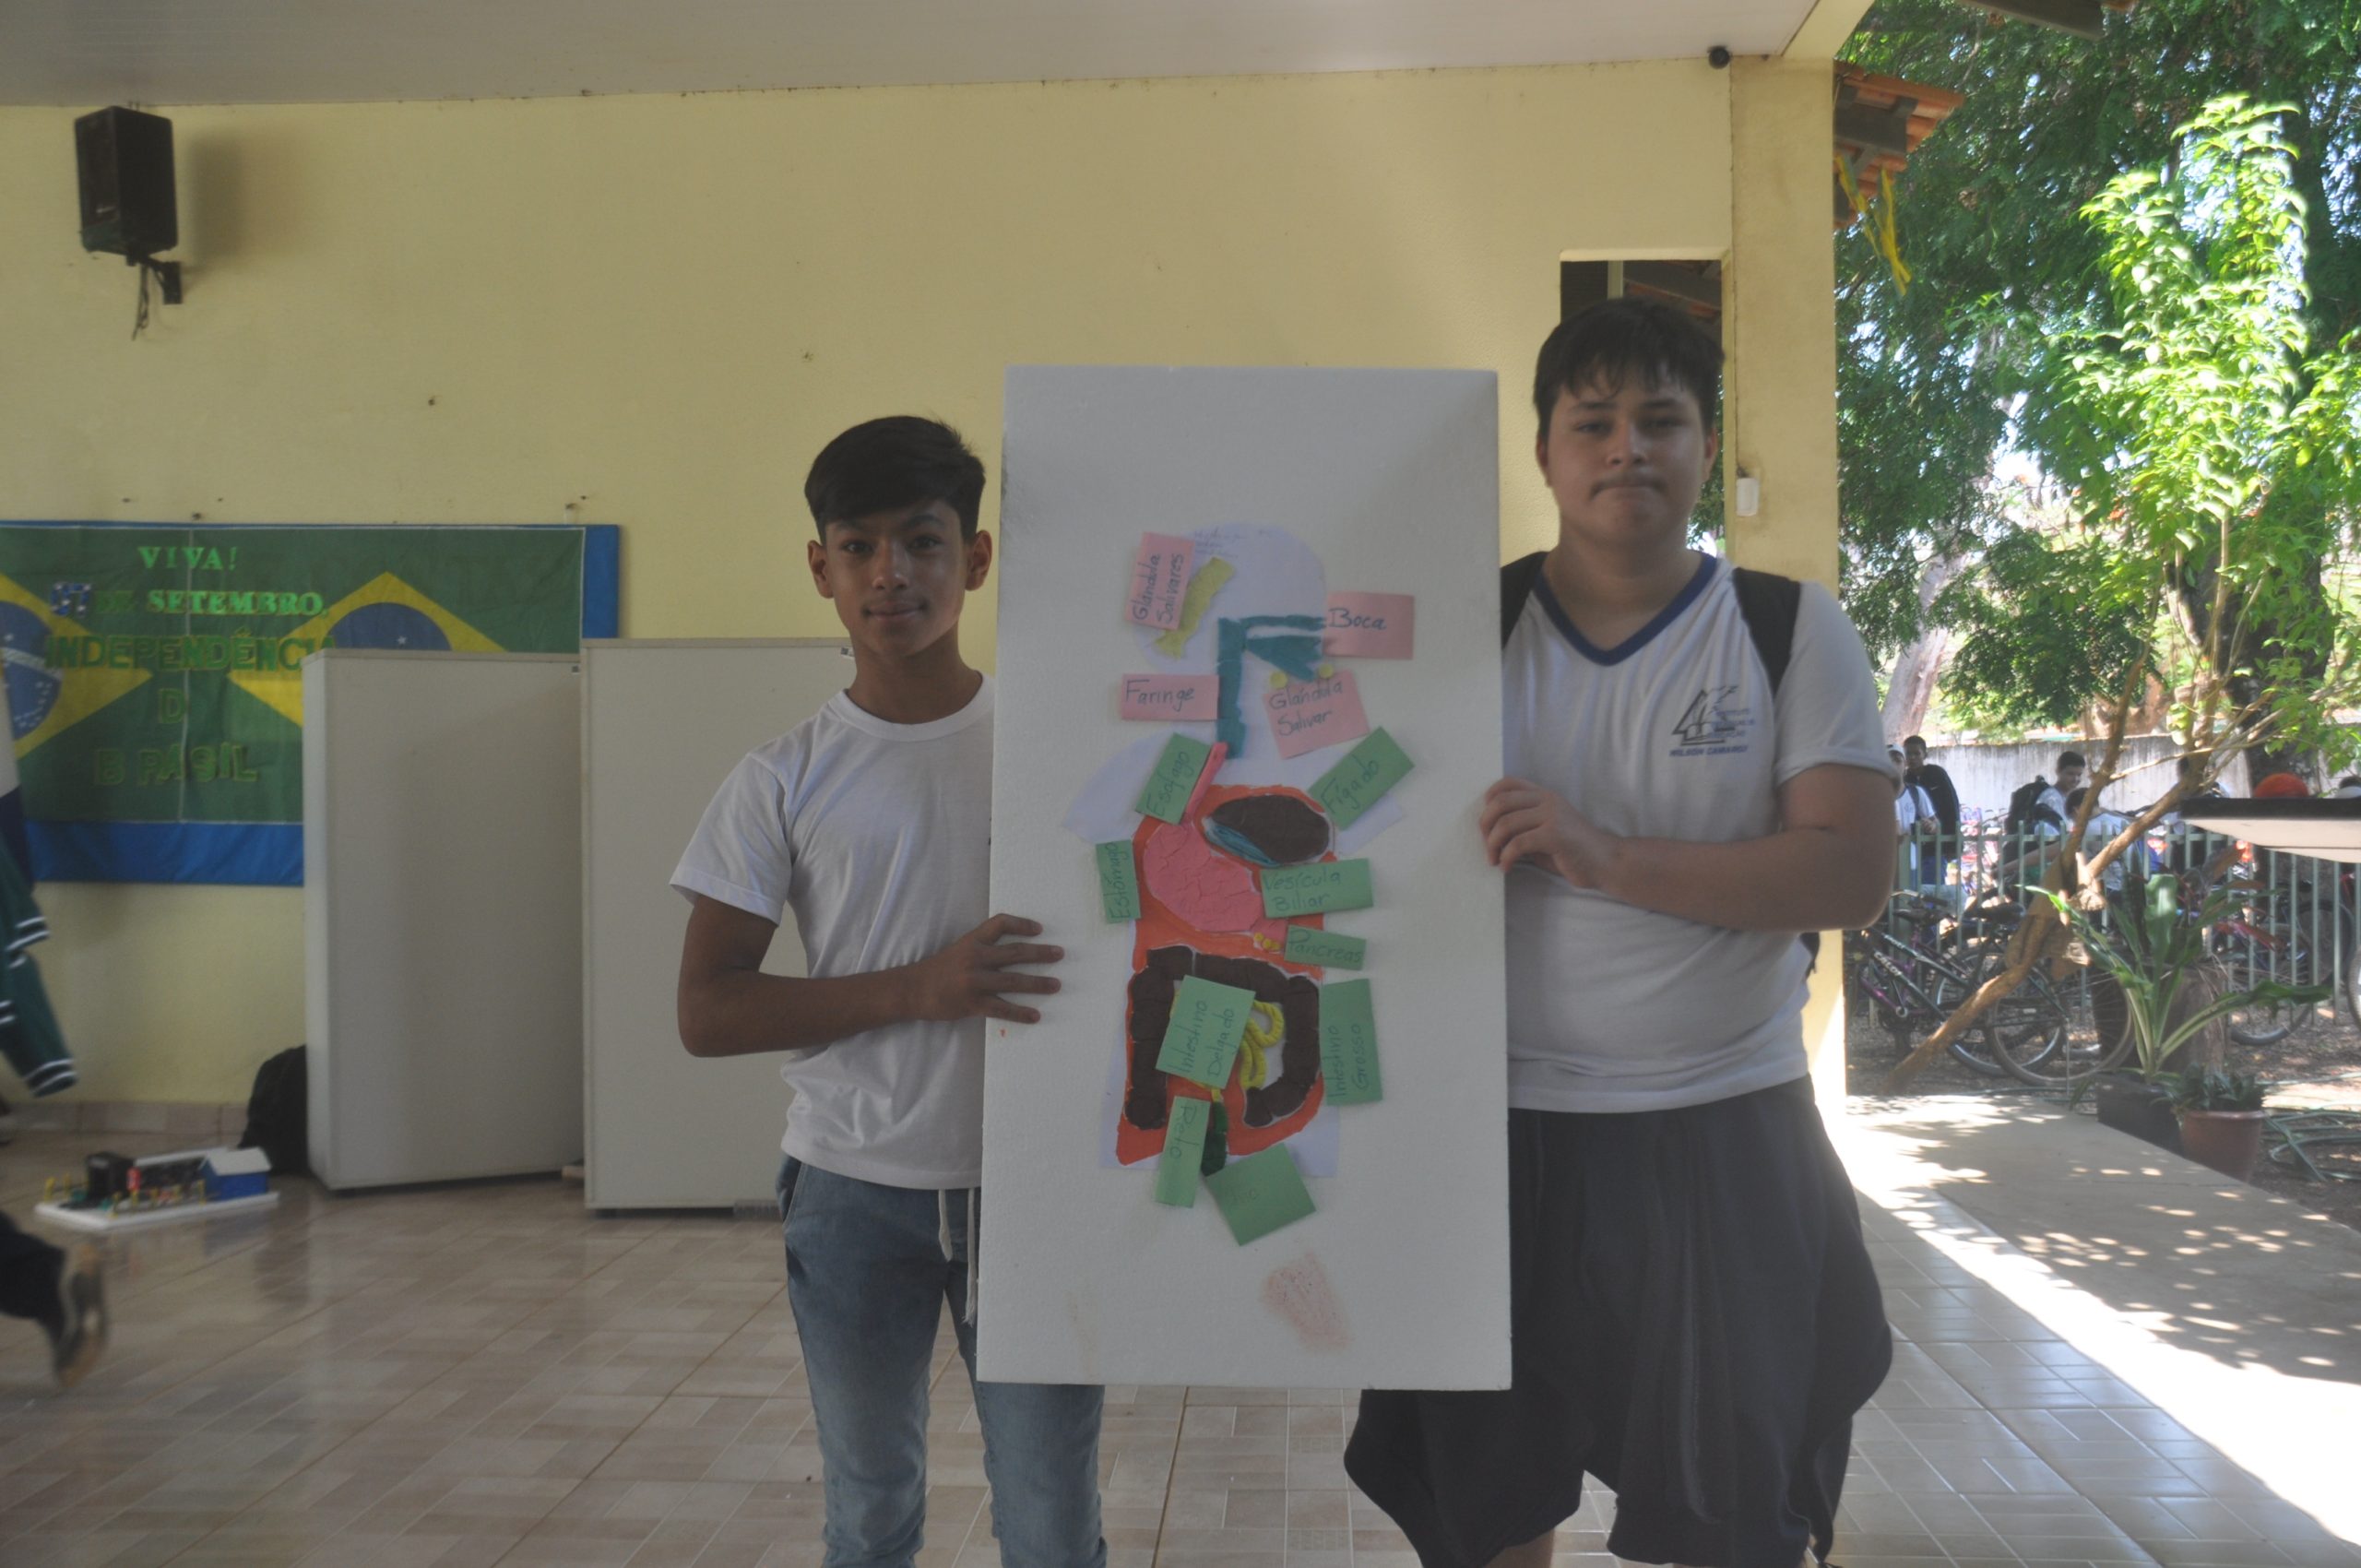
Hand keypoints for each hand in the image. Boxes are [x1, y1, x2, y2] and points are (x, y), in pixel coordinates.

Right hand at [908, 914, 1063, 1024]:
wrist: (912, 990)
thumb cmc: (937, 970)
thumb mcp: (958, 949)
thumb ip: (981, 948)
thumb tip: (1011, 951)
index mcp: (972, 941)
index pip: (1000, 924)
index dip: (1021, 925)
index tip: (1040, 929)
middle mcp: (975, 958)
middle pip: (1015, 953)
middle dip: (1040, 953)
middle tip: (1059, 954)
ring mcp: (974, 981)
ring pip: (1013, 980)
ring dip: (1038, 983)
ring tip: (1056, 984)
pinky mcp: (972, 1003)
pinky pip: (1002, 1008)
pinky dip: (1020, 1013)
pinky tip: (1035, 1015)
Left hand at [1480, 777, 1618, 889]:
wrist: (1607, 862)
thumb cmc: (1572, 851)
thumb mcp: (1544, 831)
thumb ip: (1523, 825)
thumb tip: (1490, 831)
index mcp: (1544, 795)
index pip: (1508, 783)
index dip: (1489, 799)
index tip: (1487, 823)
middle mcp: (1548, 800)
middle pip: (1500, 802)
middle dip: (1485, 826)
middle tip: (1486, 847)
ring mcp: (1553, 816)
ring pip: (1506, 823)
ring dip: (1492, 845)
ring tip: (1494, 860)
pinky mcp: (1555, 835)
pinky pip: (1518, 844)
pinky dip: (1506, 857)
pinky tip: (1507, 867)